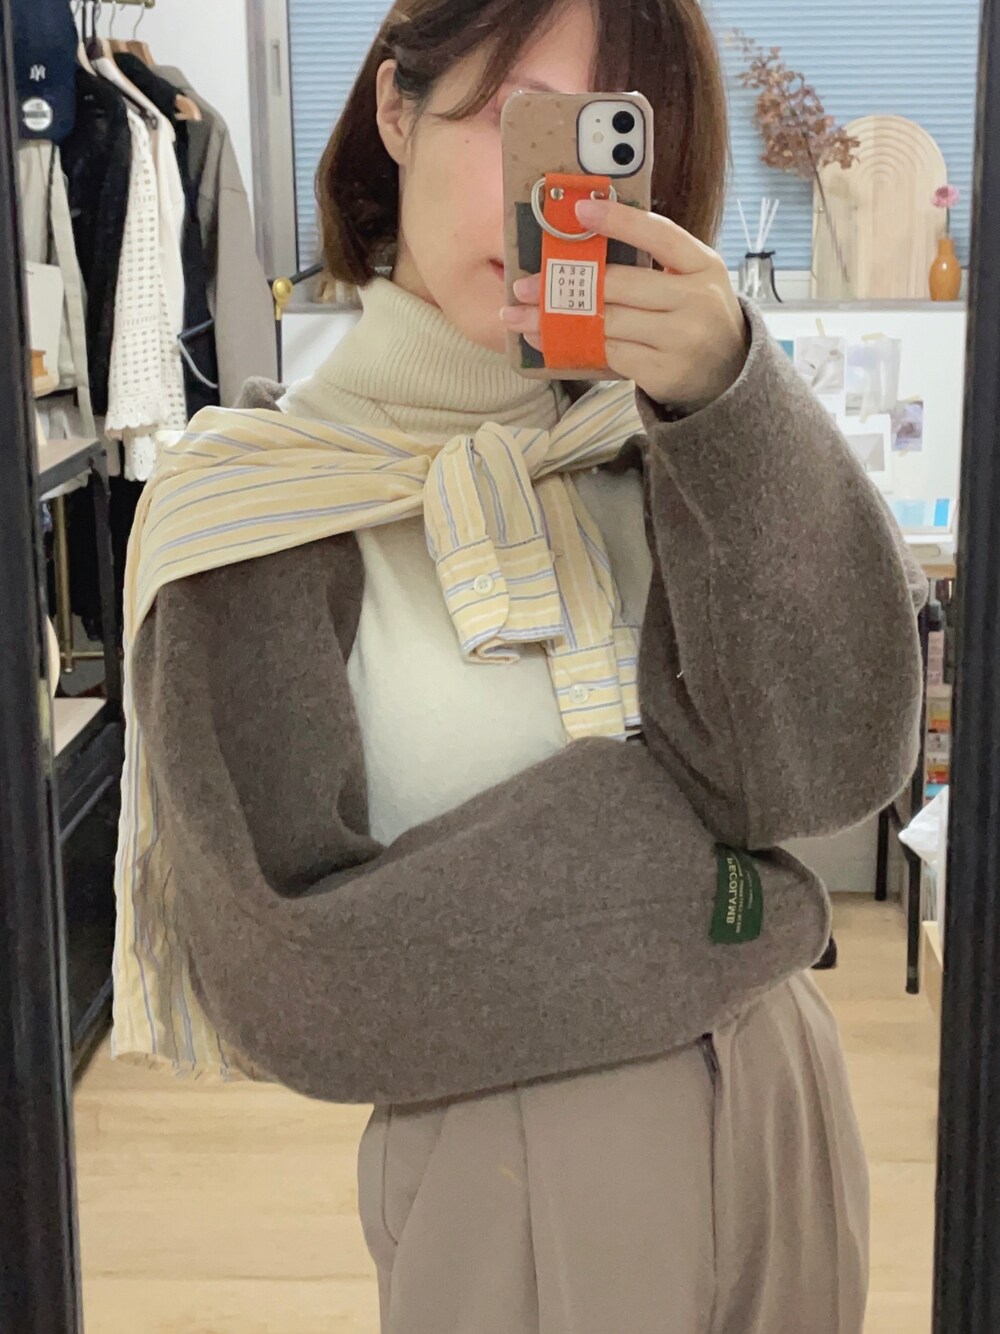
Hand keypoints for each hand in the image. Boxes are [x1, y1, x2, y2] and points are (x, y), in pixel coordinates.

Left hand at [500, 198, 749, 412]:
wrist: (727, 372)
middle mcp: (697, 300)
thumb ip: (651, 262)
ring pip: (608, 323)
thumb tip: (582, 243)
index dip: (618, 221)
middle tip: (523, 286)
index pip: (659, 234)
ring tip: (523, 319)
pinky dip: (578, 346)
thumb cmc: (694, 316)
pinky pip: (611, 354)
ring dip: (558, 321)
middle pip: (620, 285)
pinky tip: (552, 342)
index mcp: (703, 264)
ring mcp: (682, 339)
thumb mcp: (688, 280)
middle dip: (566, 284)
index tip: (577, 212)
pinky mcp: (665, 372)